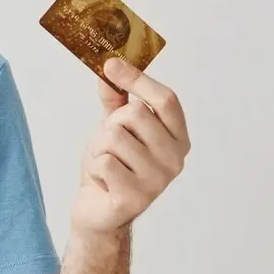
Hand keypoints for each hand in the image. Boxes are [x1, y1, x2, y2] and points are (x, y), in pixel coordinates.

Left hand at [71, 58, 190, 235]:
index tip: (111, 64)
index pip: (166, 100)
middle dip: (112, 124)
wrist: (96, 209)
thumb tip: (110, 65)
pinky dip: (95, 168)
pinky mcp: (135, 199)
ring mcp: (158, 181)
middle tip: (110, 144)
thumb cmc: (112, 165)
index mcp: (178, 139)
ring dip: (100, 148)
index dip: (138, 79)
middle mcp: (175, 160)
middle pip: (136, 115)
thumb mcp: (116, 127)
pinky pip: (104, 162)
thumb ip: (117, 99)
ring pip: (115, 137)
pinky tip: (103, 181)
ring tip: (107, 164)